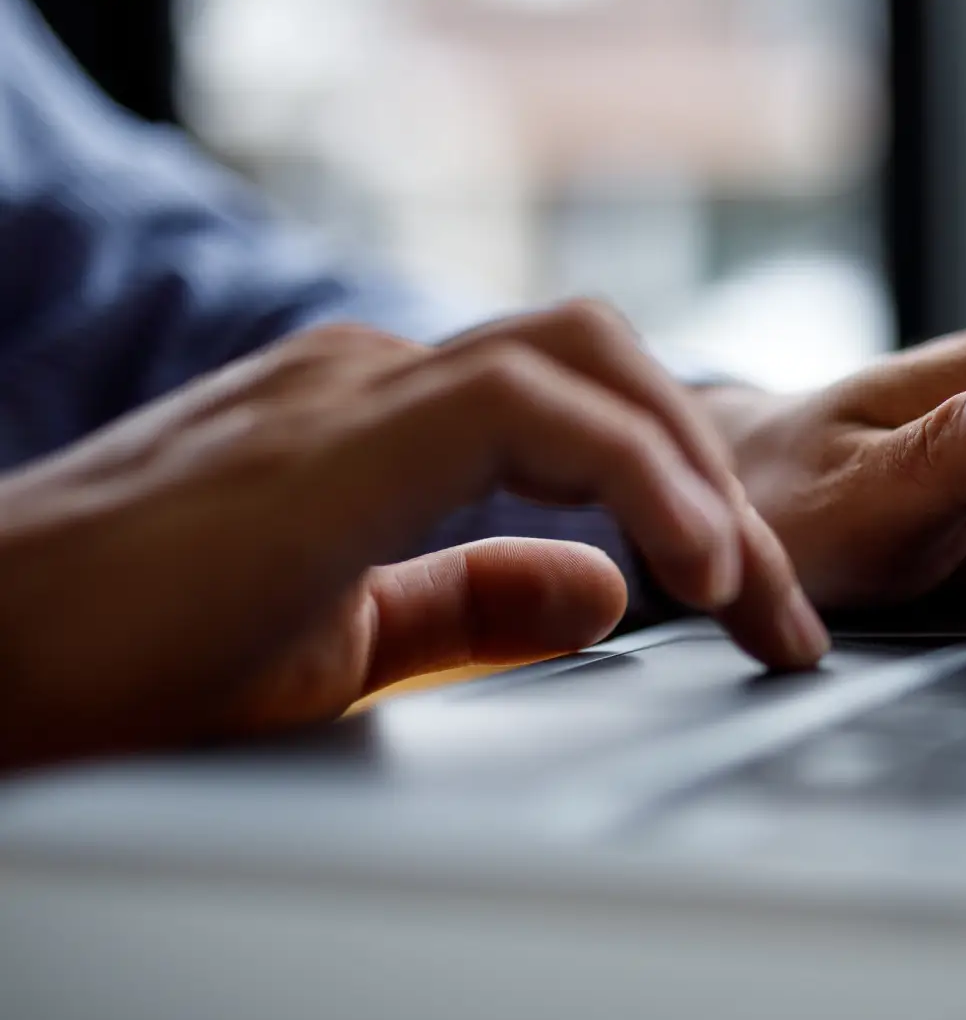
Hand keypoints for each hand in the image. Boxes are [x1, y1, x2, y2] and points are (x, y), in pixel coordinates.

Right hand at [0, 301, 826, 767]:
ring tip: (754, 593)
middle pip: (610, 365)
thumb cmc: (125, 659)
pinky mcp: (330, 435)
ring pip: (588, 359)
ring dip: (700, 474)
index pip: (590, 407)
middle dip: (724, 482)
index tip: (762, 611)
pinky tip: (688, 567)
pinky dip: (637, 474)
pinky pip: (529, 406)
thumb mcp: (341, 642)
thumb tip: (603, 588)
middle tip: (786, 616)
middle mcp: (377, 380)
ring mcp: (351, 390)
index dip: (696, 496)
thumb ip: (469, 602)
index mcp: (384, 420)